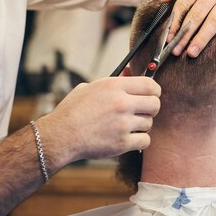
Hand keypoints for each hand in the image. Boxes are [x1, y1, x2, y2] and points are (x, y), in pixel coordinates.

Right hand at [37, 77, 160, 166]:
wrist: (60, 136)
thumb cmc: (73, 111)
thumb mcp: (90, 87)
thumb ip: (114, 81)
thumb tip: (130, 72)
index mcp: (114, 86)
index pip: (150, 85)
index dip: (155, 90)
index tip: (152, 95)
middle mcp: (121, 103)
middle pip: (155, 104)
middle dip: (151, 108)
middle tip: (142, 112)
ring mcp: (123, 124)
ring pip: (149, 123)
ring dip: (142, 125)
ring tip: (127, 126)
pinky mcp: (122, 143)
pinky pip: (145, 140)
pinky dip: (139, 141)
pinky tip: (129, 138)